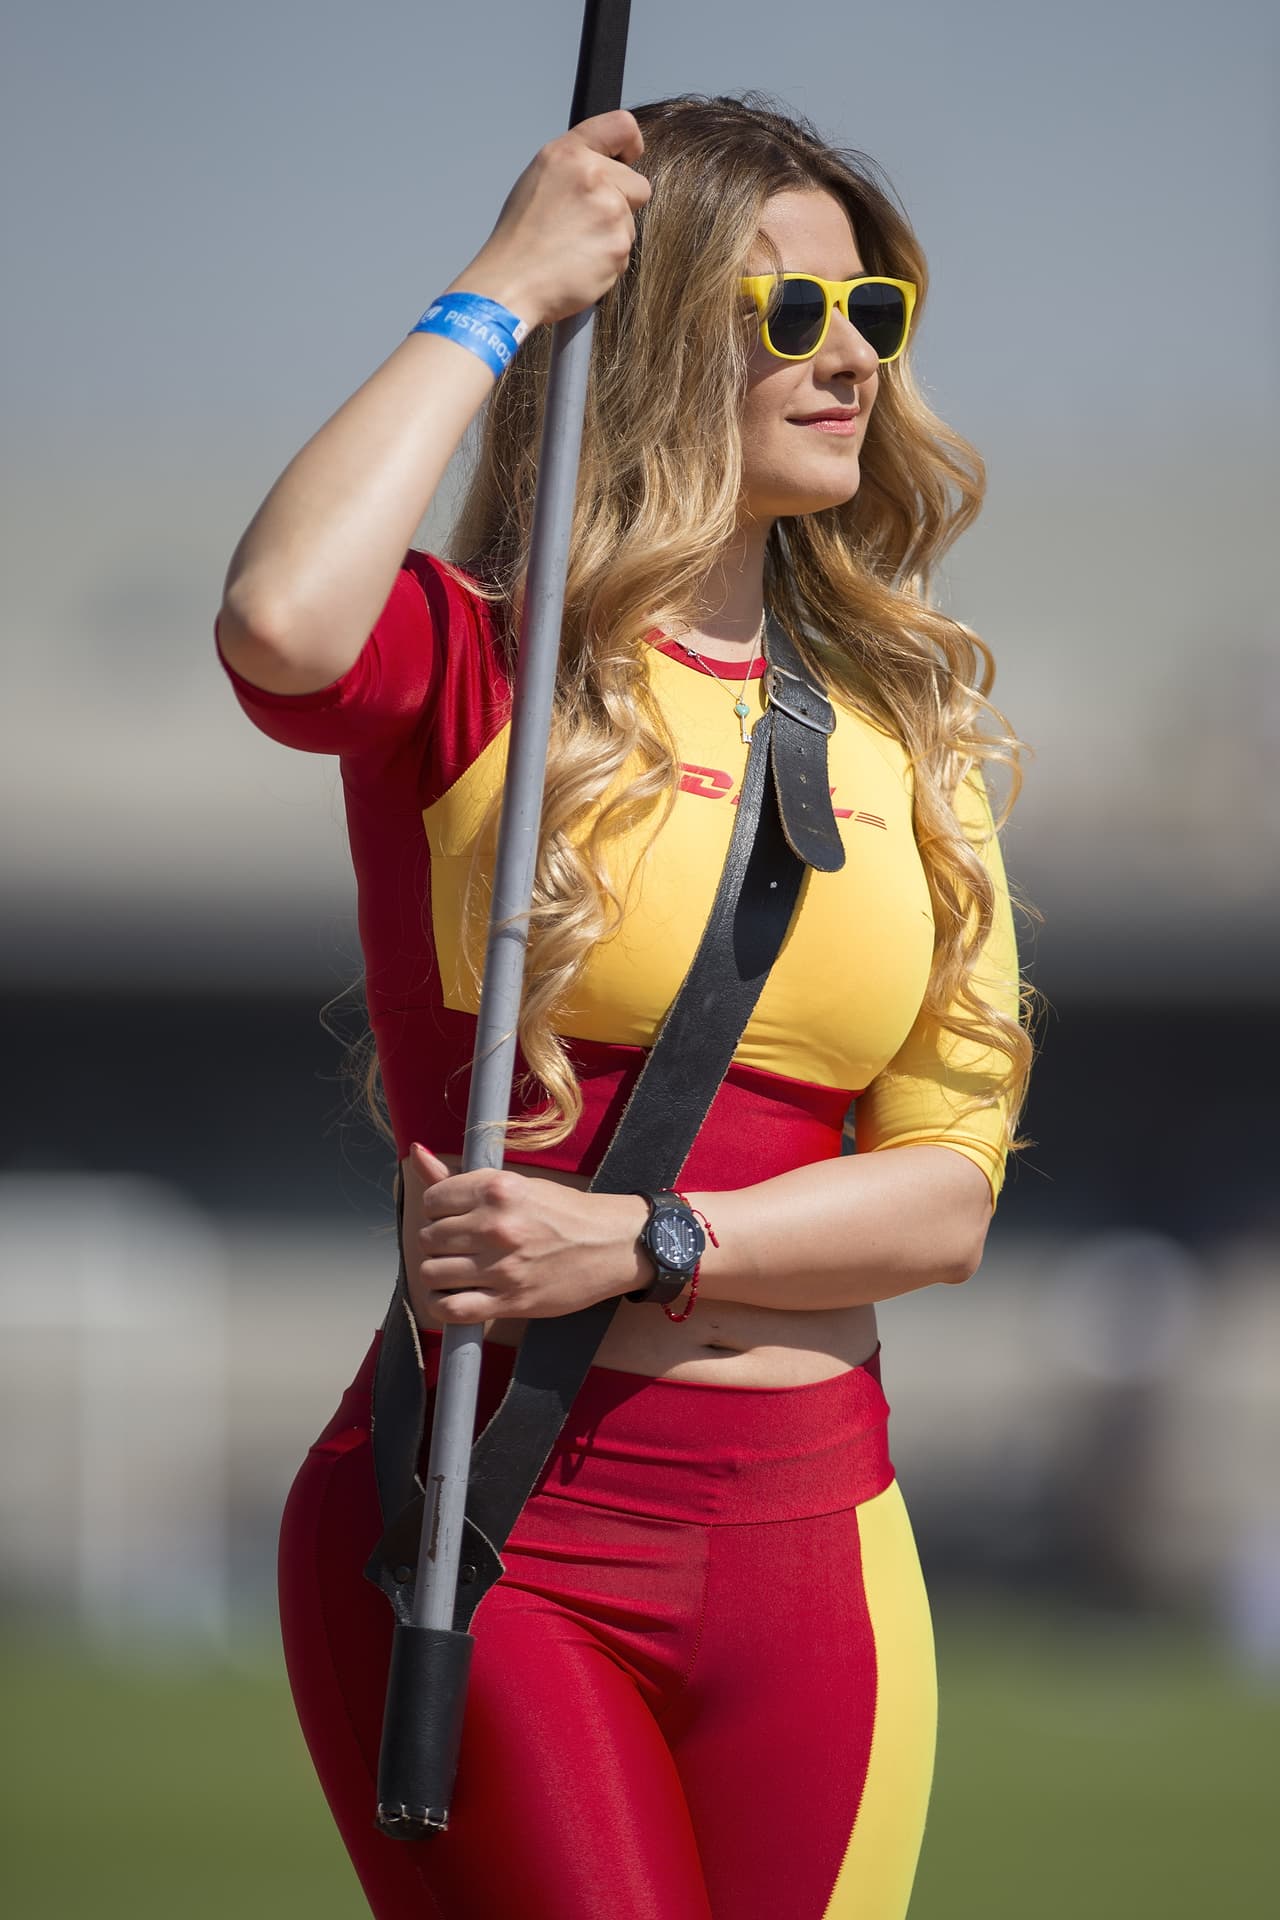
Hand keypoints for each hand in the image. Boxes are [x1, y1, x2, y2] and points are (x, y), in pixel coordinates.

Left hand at [403, 1143, 650, 1328]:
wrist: (612, 1244)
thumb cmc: (563, 1212)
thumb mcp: (516, 1184)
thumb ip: (461, 1178)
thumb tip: (417, 1152)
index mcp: (497, 1189)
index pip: (432, 1201)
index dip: (438, 1210)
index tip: (454, 1217)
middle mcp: (495, 1226)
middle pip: (428, 1238)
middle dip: (437, 1242)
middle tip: (459, 1244)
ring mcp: (501, 1266)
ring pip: (431, 1273)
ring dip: (439, 1273)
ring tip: (457, 1269)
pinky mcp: (510, 1301)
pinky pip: (451, 1309)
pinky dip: (443, 1306)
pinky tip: (454, 1296)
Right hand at [459, 109, 651, 329]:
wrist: (511, 284)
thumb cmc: (519, 239)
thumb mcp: (538, 179)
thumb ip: (576, 166)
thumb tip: (608, 166)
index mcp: (568, 154)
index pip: (622, 126)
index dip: (631, 145)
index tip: (628, 159)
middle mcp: (592, 176)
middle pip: (637, 184)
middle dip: (621, 203)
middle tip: (584, 222)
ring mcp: (609, 211)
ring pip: (631, 222)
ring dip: (611, 236)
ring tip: (574, 246)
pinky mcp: (618, 245)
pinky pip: (625, 252)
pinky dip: (607, 261)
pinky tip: (579, 263)